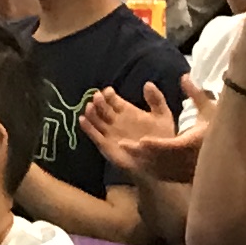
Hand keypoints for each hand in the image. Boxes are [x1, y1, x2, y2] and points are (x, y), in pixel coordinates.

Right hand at [78, 85, 204, 185]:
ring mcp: (109, 132)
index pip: (112, 98)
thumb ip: (156, 100)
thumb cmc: (162, 138)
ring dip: (91, 112)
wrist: (160, 160)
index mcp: (126, 110)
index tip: (109, 91)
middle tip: (98, 97)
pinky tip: (82, 119)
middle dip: (98, 101)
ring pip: (95, 119)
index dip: (109, 94)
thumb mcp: (163, 116)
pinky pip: (93, 135)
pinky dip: (87, 127)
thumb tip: (148, 83)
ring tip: (90, 107)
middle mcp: (115, 119)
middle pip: (102, 107)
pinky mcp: (105, 144)